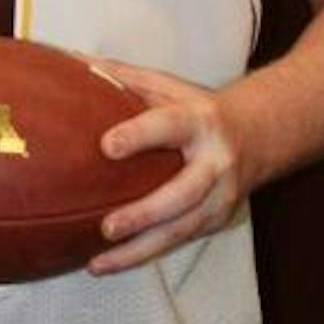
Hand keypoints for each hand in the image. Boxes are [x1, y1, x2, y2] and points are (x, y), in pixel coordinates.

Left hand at [89, 59, 257, 274]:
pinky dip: (143, 255)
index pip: (168, 126)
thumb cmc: (195, 107)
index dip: (140, 136)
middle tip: (106, 226)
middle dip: (145, 213)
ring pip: (181, 230)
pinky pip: (178, 241)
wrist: (257, 135)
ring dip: (139, 250)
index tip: (106, 146)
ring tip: (98, 263)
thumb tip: (67, 60)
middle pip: (182, 194)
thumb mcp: (166, 85)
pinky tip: (109, 263)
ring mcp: (220, 197)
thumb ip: (121, 77)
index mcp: (199, 121)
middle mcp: (214, 163)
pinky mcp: (215, 221)